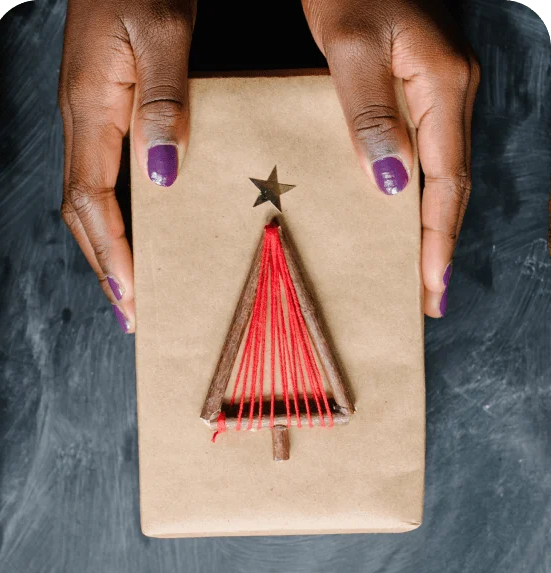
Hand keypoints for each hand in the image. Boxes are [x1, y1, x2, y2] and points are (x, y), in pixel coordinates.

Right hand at [59, 0, 194, 332]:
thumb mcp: (163, 33)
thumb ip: (163, 102)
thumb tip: (162, 173)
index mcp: (90, 108)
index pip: (92, 199)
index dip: (109, 250)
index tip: (130, 293)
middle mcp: (82, 120)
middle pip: (82, 210)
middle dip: (104, 263)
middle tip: (129, 310)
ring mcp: (89, 117)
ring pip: (89, 198)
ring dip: (106, 246)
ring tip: (129, 286)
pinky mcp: (104, 110)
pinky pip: (103, 177)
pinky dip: (114, 216)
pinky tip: (132, 231)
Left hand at [302, 0, 479, 317]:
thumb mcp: (351, 46)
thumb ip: (371, 114)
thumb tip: (391, 184)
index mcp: (442, 86)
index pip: (445, 181)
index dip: (436, 238)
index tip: (429, 286)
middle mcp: (449, 94)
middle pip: (450, 186)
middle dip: (438, 245)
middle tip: (427, 297)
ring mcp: (437, 93)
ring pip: (439, 174)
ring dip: (429, 226)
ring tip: (419, 272)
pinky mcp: (417, 91)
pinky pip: (423, 155)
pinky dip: (416, 195)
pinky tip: (402, 218)